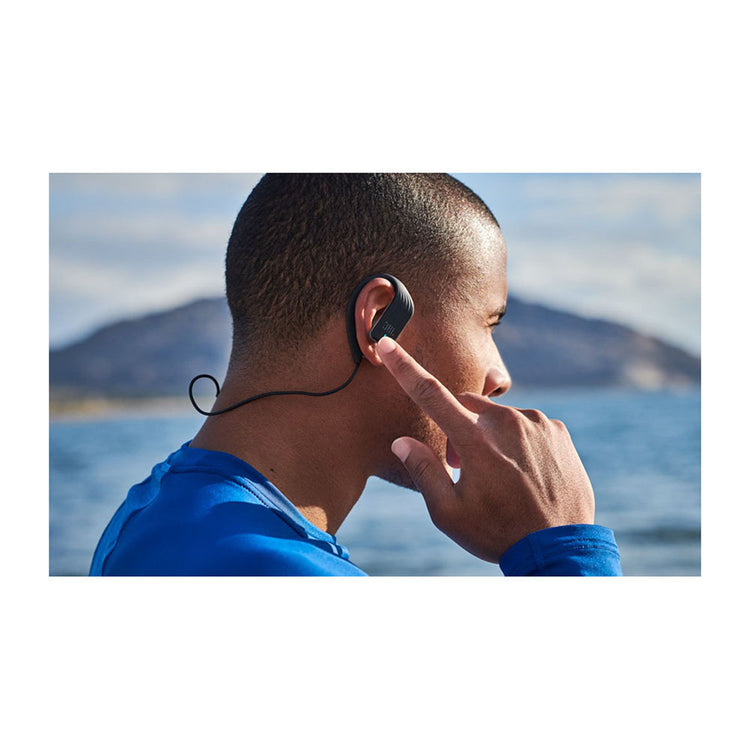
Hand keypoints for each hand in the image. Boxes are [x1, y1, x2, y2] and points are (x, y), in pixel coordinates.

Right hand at [377, 337, 595, 561]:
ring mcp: (536, 423)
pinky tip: (523, 471)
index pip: (429, 394)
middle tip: (463, 467)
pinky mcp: (557, 431)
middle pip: (465, 405)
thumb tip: (402, 442)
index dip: (403, 368)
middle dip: (458, 428)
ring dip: (489, 434)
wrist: (559, 548)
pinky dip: (517, 439)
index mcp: (475, 439)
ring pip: (497, 416)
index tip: (386, 343)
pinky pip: (527, 424)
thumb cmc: (498, 533)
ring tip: (499, 475)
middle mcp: (506, 421)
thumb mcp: (449, 514)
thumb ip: (423, 472)